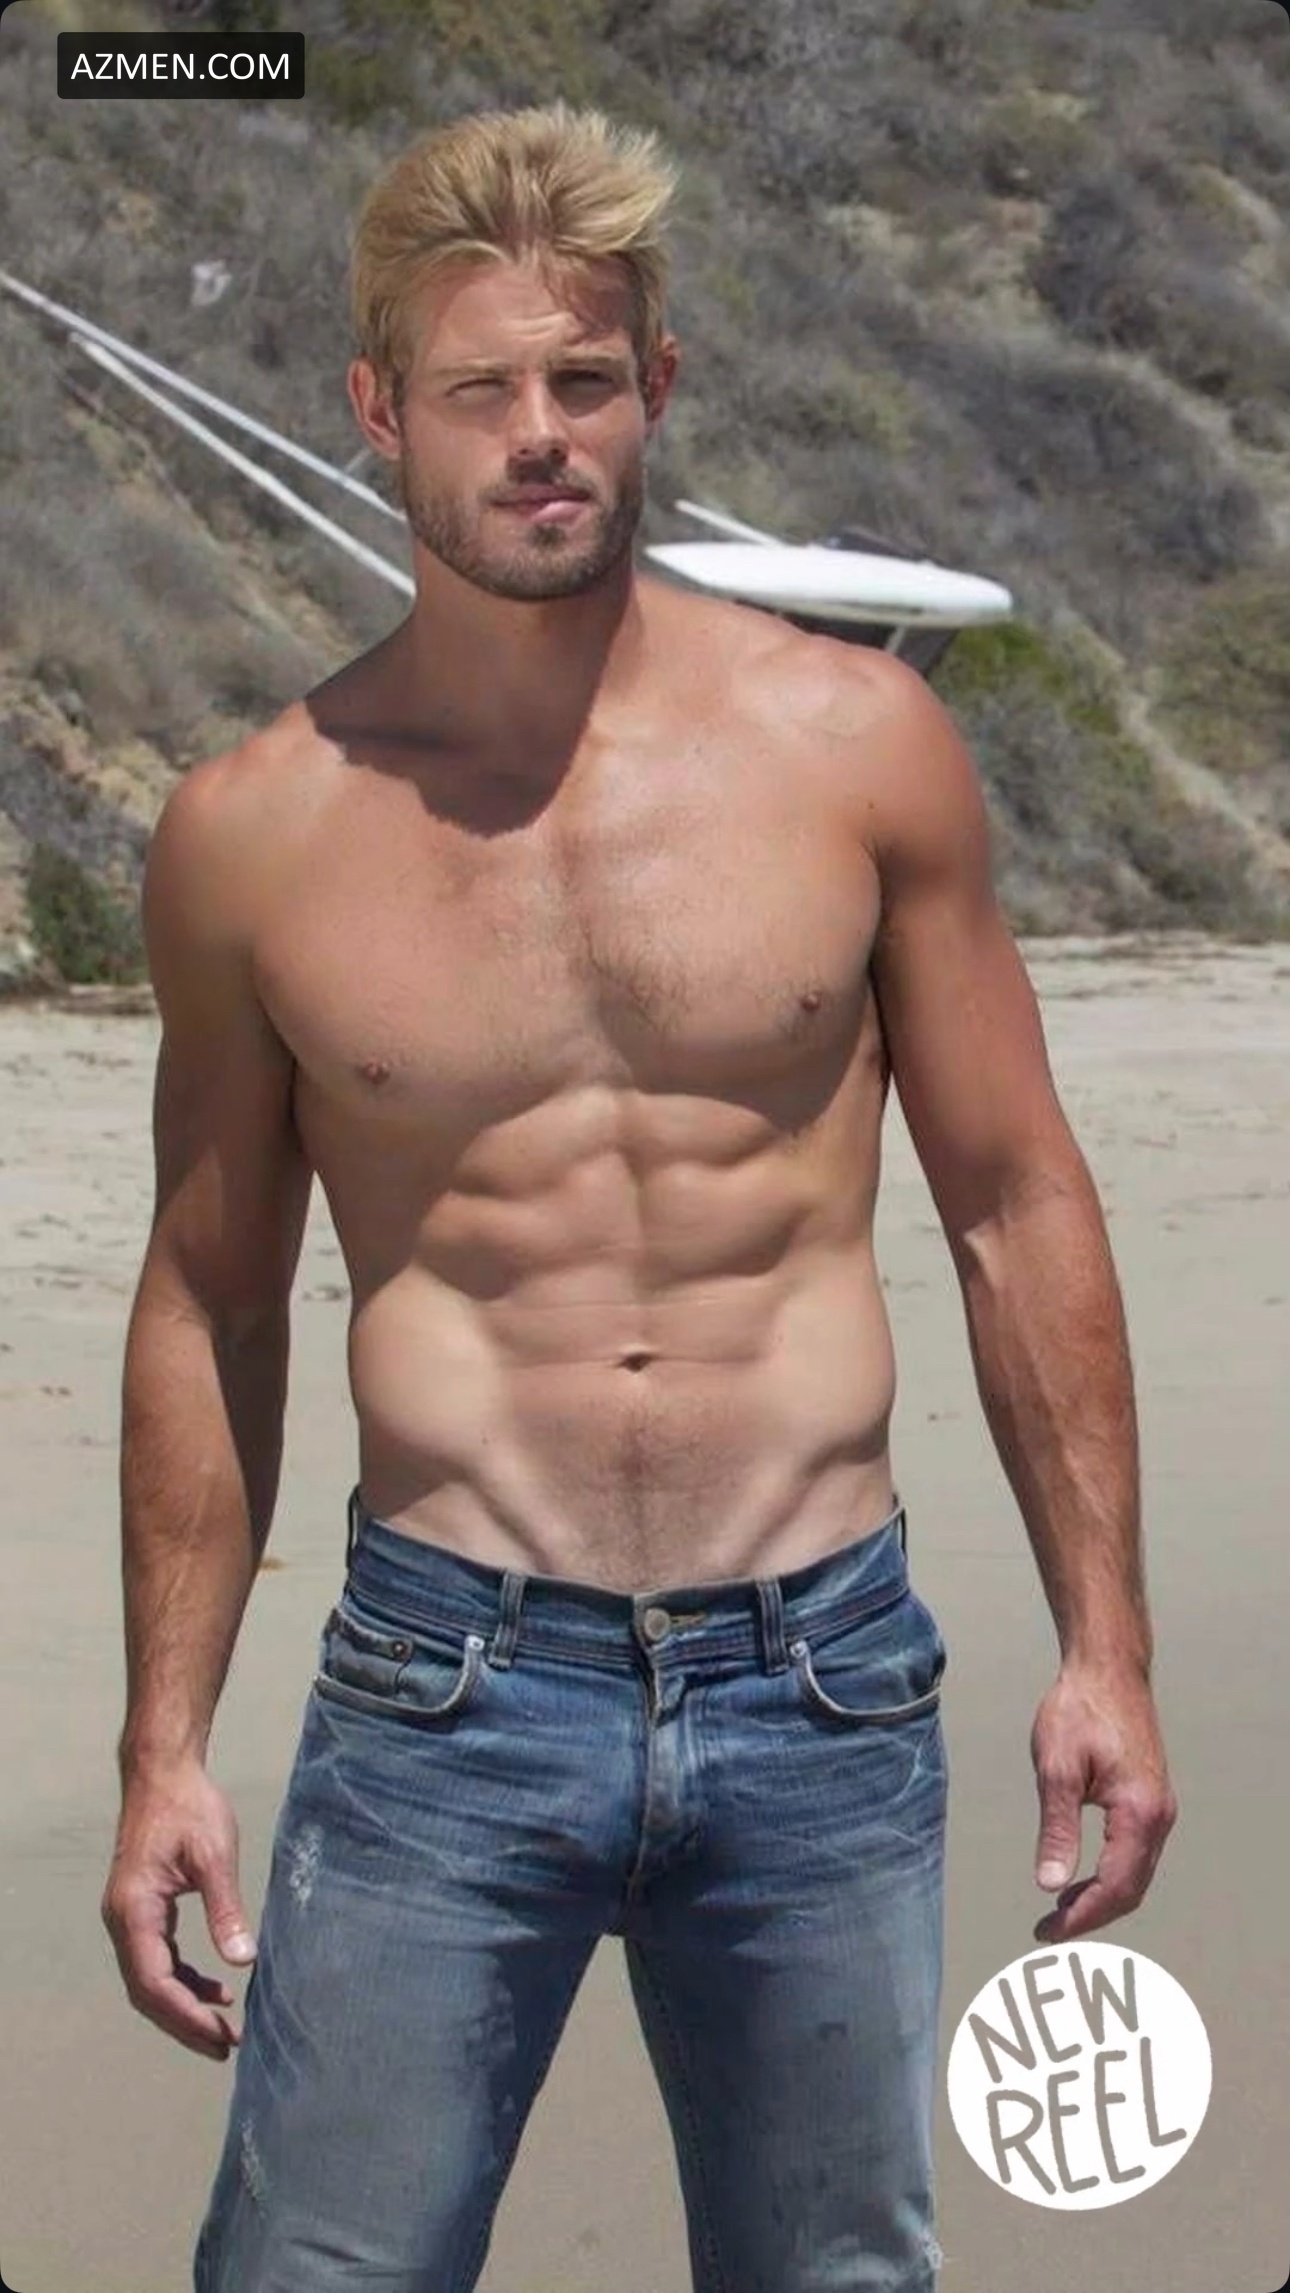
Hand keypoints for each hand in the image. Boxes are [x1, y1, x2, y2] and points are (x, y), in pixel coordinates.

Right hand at [101, 1761, 256, 2059]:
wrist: (163, 1773)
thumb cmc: (189, 1807)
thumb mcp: (214, 1855)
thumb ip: (226, 1909)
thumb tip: (244, 1961)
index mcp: (135, 1910)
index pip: (154, 1981)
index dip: (186, 2015)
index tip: (221, 2036)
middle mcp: (123, 1921)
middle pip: (148, 1991)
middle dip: (186, 2022)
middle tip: (227, 2046)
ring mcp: (129, 1917)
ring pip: (151, 1980)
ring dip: (186, 2005)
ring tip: (226, 2028)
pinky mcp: (142, 1911)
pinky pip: (157, 1960)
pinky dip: (184, 1979)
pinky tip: (217, 1986)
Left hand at [1030, 1660, 1177, 1943]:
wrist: (1108, 1669)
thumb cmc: (1079, 1710)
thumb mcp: (1057, 1768)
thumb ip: (1057, 1829)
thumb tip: (1050, 1884)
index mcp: (1139, 1813)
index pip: (1115, 1886)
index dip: (1083, 1917)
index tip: (1048, 1932)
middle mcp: (1158, 1817)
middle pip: (1131, 1889)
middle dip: (1092, 1915)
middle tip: (1049, 1930)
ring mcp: (1159, 1809)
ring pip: (1136, 1874)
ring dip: (1101, 1897)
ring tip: (1060, 1910)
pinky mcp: (1151, 1800)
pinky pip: (1136, 1854)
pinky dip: (1111, 1875)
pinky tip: (1081, 1876)